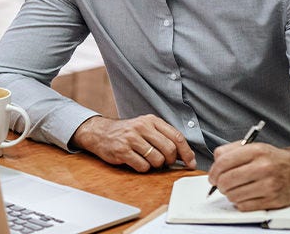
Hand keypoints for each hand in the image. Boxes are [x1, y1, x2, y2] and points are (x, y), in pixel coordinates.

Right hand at [71, 115, 196, 171]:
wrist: (100, 133)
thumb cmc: (127, 133)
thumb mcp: (145, 127)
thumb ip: (164, 137)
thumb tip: (185, 156)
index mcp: (151, 120)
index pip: (176, 137)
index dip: (186, 152)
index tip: (190, 163)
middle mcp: (142, 127)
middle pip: (169, 149)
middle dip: (170, 160)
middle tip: (164, 162)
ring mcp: (131, 138)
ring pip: (157, 159)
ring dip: (156, 165)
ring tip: (148, 161)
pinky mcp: (122, 150)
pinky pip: (143, 166)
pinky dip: (143, 168)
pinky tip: (137, 162)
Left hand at [207, 143, 289, 210]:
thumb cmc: (273, 159)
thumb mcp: (253, 146)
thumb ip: (230, 150)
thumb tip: (214, 163)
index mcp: (257, 151)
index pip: (223, 163)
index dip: (213, 172)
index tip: (212, 176)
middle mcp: (264, 167)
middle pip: (226, 181)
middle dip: (219, 184)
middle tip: (221, 184)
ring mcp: (269, 185)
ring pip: (233, 195)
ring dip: (229, 194)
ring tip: (235, 189)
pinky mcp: (273, 200)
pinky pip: (244, 206)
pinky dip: (240, 202)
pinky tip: (245, 195)